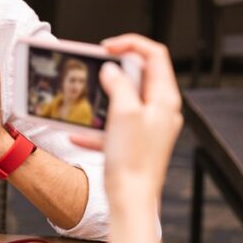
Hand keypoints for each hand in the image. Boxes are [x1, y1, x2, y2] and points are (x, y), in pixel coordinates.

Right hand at [71, 34, 182, 215]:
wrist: (132, 199)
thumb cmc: (133, 160)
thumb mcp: (123, 112)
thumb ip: (119, 84)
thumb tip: (111, 70)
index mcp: (164, 98)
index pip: (154, 55)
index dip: (130, 44)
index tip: (105, 47)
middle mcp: (160, 110)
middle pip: (139, 75)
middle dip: (114, 70)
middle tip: (94, 69)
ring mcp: (148, 126)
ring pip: (124, 99)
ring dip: (103, 97)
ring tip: (85, 101)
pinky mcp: (134, 142)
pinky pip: (114, 125)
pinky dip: (96, 126)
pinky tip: (78, 135)